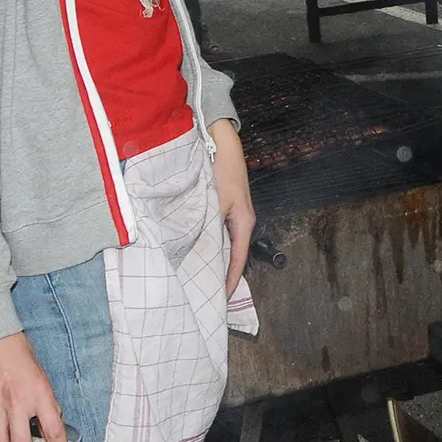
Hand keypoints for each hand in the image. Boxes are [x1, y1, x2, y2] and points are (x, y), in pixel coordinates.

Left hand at [209, 119, 255, 293]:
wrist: (222, 143)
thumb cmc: (221, 171)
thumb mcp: (214, 202)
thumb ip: (207, 226)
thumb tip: (197, 251)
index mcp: (244, 224)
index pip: (237, 261)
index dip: (228, 281)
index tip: (220, 299)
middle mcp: (242, 222)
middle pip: (233, 255)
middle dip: (221, 274)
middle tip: (206, 292)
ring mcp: (235, 214)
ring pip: (225, 244)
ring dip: (215, 259)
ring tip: (201, 276)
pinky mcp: (226, 207)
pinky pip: (220, 233)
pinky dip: (211, 244)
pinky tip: (198, 249)